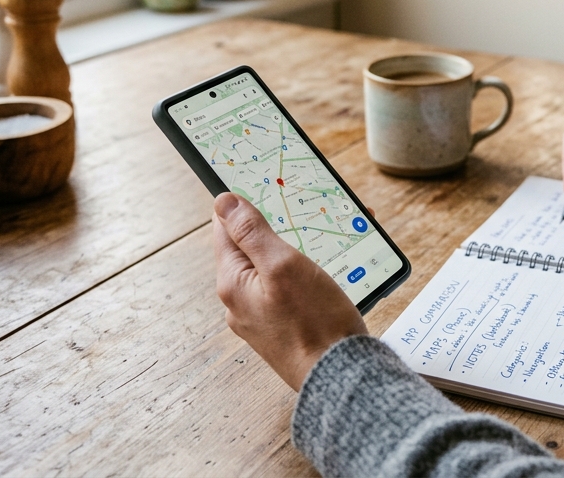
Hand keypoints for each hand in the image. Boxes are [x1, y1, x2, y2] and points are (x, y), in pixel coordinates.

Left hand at [213, 193, 367, 389]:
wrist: (340, 376)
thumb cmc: (314, 323)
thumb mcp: (283, 266)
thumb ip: (252, 233)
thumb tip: (223, 201)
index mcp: (233, 283)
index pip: (226, 229)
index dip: (244, 206)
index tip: (266, 187)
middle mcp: (241, 301)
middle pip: (254, 248)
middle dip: (282, 227)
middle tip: (309, 210)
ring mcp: (263, 316)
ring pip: (276, 268)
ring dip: (300, 249)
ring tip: (330, 237)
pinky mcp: (285, 327)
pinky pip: (290, 288)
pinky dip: (308, 272)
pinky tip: (331, 269)